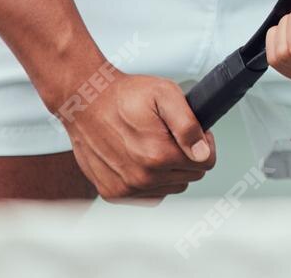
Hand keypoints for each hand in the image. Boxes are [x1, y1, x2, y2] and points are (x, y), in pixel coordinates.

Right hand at [54, 66, 214, 202]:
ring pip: (172, 187)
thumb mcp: (165, 95)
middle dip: (187, 156)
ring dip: (169, 169)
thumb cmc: (122, 96)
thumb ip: (188, 125)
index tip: (192, 133)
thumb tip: (203, 152)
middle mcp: (141, 177)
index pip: (206, 163)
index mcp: (157, 155)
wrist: (84, 102)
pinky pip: (149, 195)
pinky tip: (141, 159)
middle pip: (190, 176)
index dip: (203, 143)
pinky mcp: (113, 193)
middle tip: (170, 135)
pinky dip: (151, 180)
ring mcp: (126, 189)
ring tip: (153, 144)